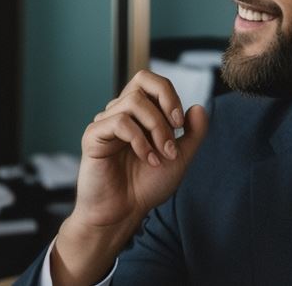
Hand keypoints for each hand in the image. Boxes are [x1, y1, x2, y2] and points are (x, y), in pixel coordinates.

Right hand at [73, 70, 207, 226]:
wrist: (124, 213)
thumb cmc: (146, 186)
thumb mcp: (179, 158)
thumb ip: (192, 134)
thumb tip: (198, 107)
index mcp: (138, 114)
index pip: (151, 82)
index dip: (169, 94)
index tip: (181, 123)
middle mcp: (120, 113)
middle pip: (141, 79)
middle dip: (165, 100)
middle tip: (175, 127)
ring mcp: (105, 123)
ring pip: (133, 101)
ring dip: (156, 127)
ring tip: (162, 154)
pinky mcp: (93, 136)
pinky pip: (119, 122)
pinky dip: (140, 140)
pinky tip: (147, 159)